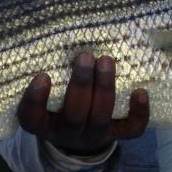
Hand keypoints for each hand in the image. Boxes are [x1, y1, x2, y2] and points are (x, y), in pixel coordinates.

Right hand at [18, 52, 149, 154]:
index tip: (42, 75)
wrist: (77, 137)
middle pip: (74, 115)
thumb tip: (59, 34)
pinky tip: (140, 92)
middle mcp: (68, 133)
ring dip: (104, 88)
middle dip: (81, 84)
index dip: (36, 99)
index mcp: (43, 125)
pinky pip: (131, 130)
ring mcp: (94, 135)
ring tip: (106, 61)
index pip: (31, 118)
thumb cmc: (56, 106)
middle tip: (84, 56)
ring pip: (101, 117)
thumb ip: (48, 75)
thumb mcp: (45, 97)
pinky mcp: (116, 135)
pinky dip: (139, 113)